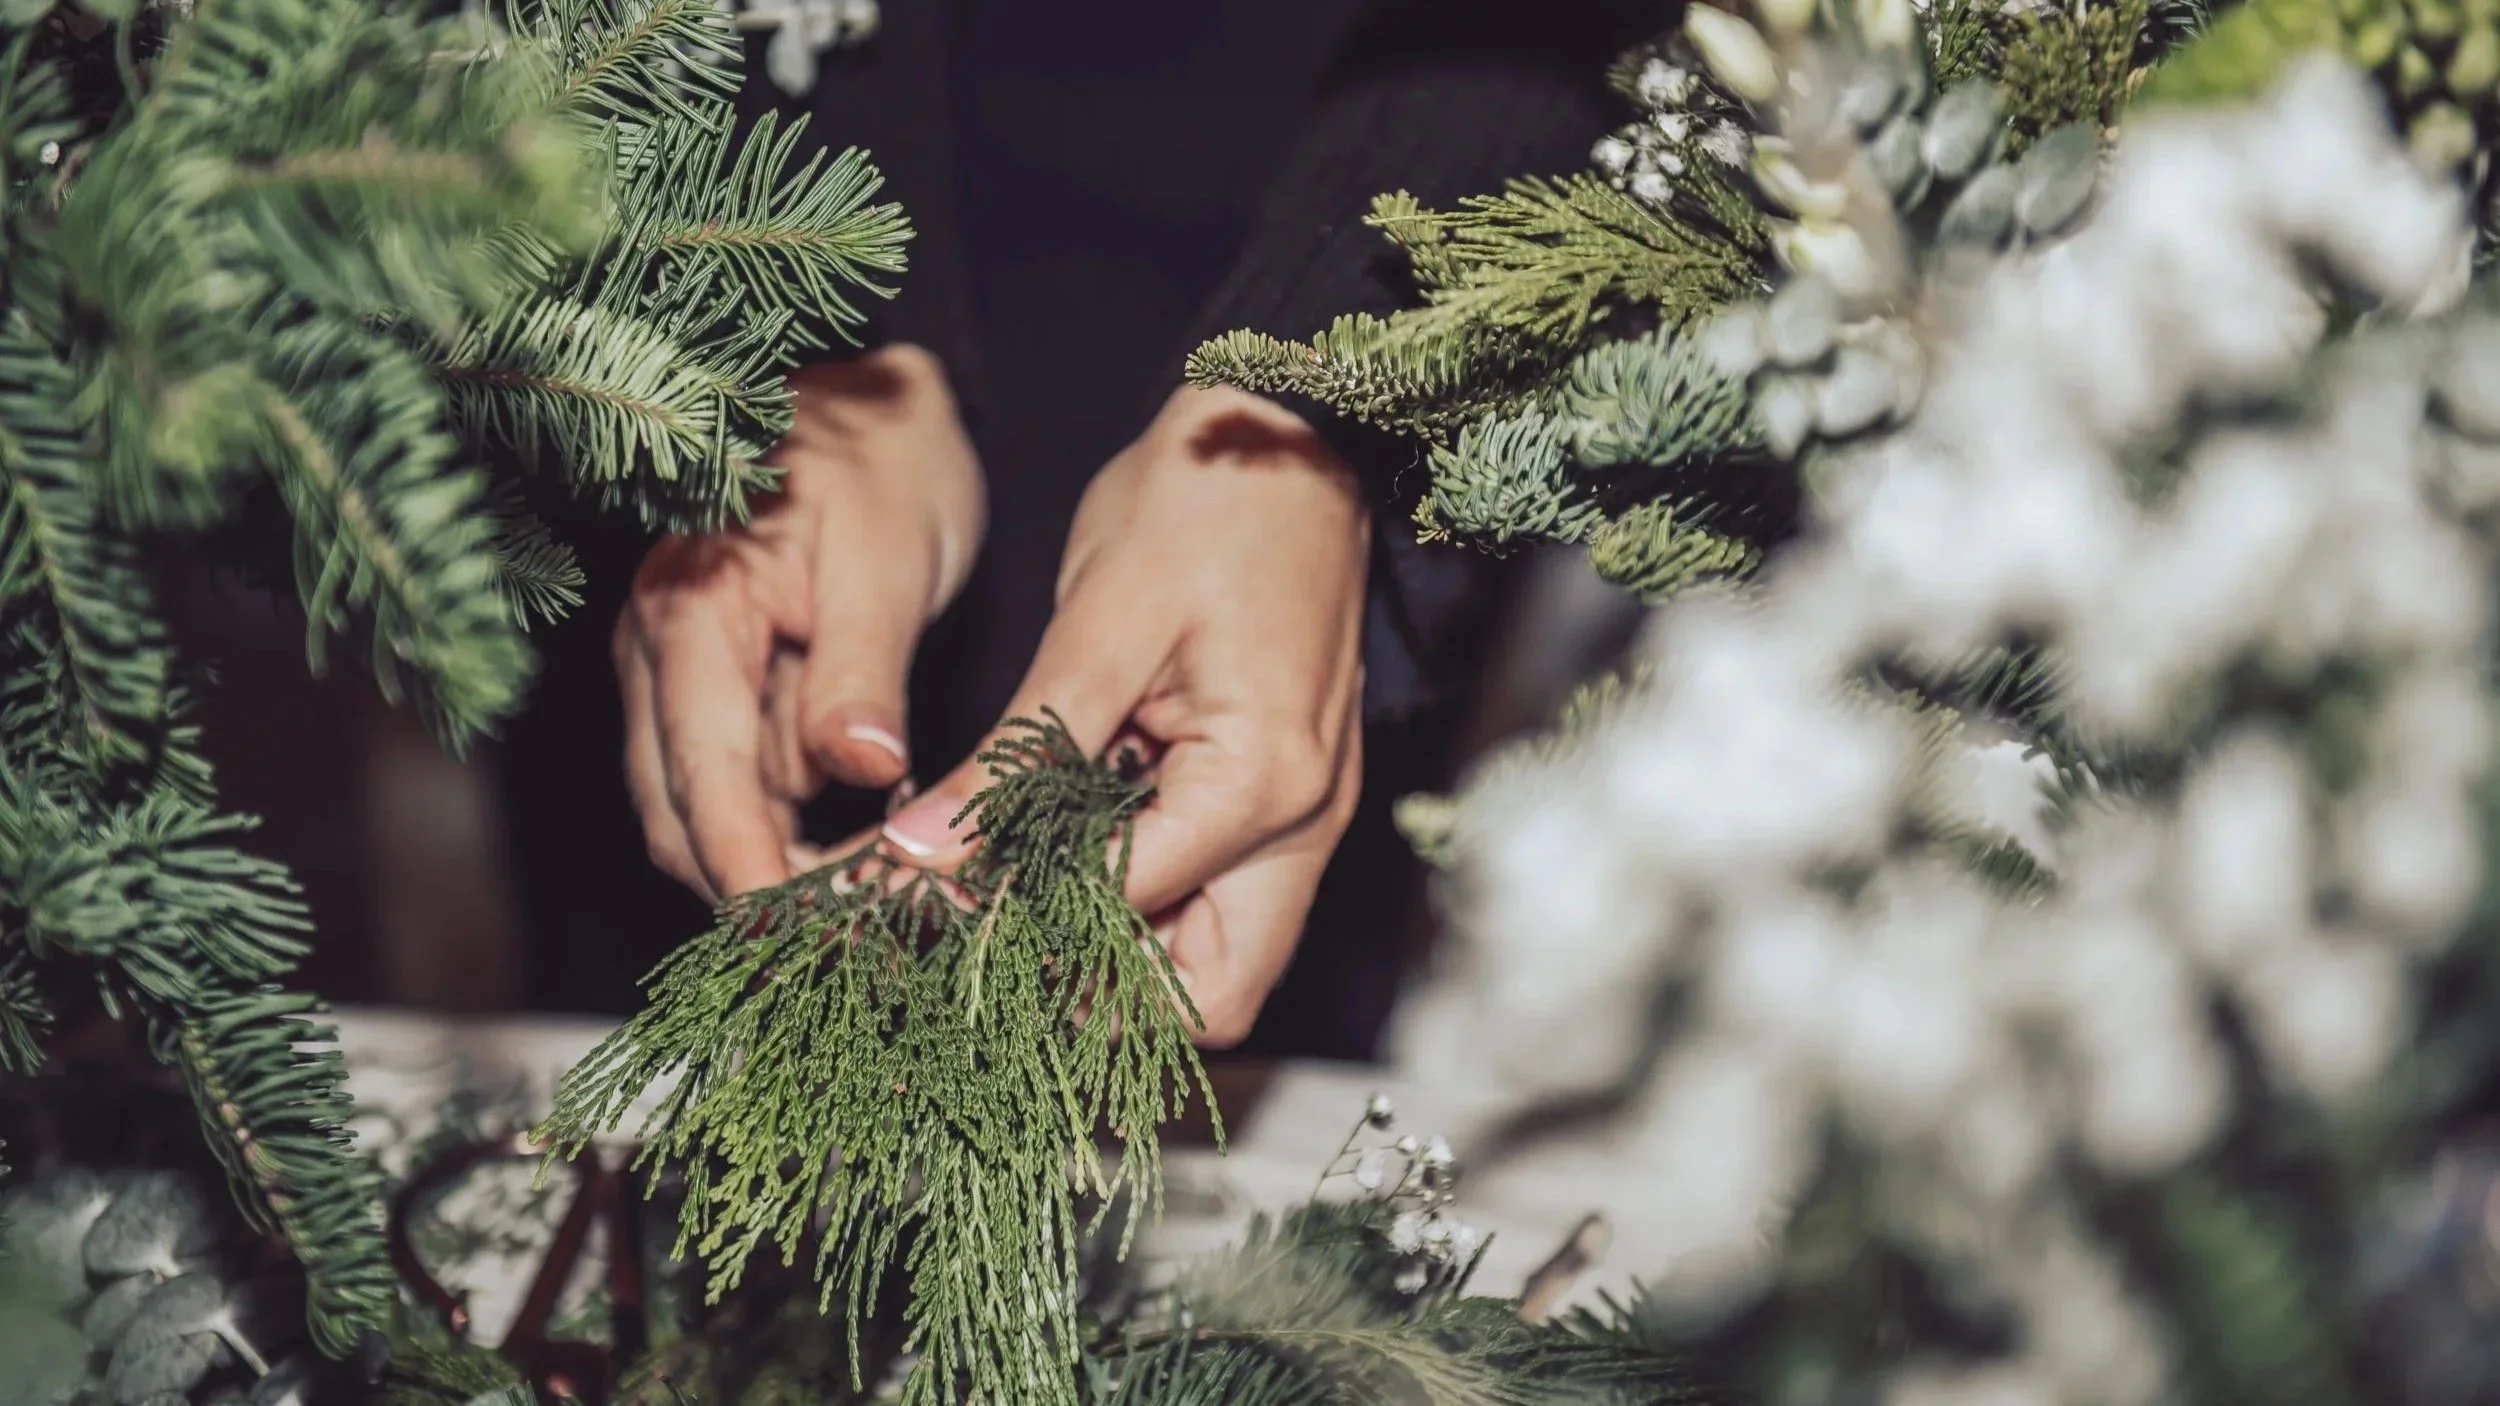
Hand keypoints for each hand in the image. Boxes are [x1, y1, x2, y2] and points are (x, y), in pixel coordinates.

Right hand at [616, 344, 984, 901]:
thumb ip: (862, 670)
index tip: (799, 940)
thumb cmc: (880, 458)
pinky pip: (727, 772)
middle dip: (751, 882)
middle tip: (848, 942)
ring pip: (695, 801)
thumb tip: (861, 772)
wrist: (871, 397)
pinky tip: (849, 841)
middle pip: (678, 809)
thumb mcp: (887, 559)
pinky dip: (776, 817)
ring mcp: (671, 663)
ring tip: (861, 901)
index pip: (702, 776)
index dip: (745, 869)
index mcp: (691, 611)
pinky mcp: (706, 676)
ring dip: (765, 856)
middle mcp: (657, 643)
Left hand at [877, 385, 1368, 1046]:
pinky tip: (1054, 864)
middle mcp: (1300, 824)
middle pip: (1209, 996)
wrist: (1294, 424)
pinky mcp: (1281, 798)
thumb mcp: (1097, 623)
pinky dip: (1138, 905)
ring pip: (1217, 962)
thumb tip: (920, 854)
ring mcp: (1300, 817)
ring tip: (1006, 908)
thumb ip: (1015, 754)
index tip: (923, 915)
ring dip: (1116, 958)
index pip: (1127, 917)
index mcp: (1262, 784)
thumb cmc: (1211, 497)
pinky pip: (1216, 898)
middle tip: (982, 950)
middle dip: (1096, 1000)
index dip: (1016, 927)